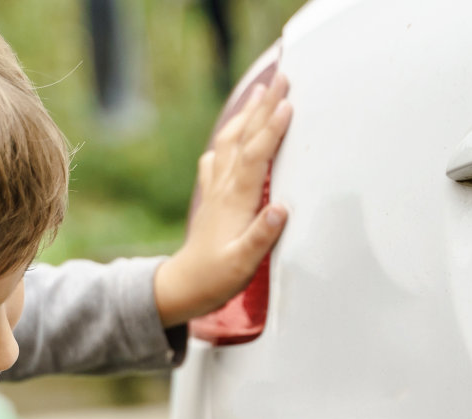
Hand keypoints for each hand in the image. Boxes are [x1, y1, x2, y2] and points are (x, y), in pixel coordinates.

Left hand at [152, 73, 292, 326]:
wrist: (183, 286)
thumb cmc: (215, 278)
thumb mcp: (242, 264)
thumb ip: (261, 236)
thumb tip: (280, 209)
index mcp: (235, 201)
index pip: (255, 156)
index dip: (271, 130)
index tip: (288, 104)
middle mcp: (223, 189)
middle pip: (244, 139)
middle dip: (263, 107)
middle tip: (282, 78)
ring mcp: (215, 190)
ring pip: (230, 142)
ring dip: (246, 115)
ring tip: (261, 92)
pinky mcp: (212, 197)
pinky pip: (218, 158)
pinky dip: (227, 139)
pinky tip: (231, 134)